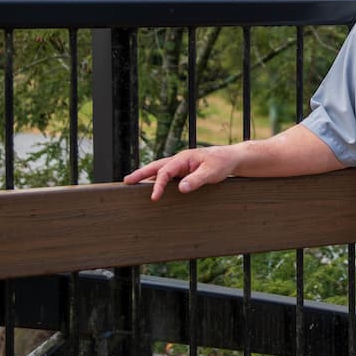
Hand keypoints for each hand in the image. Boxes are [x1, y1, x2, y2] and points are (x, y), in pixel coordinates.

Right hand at [123, 145, 237, 200]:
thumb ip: (197, 180)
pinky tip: (152, 188)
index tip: (154, 197)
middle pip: (156, 167)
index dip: (158, 184)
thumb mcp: (212, 172)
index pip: (165, 172)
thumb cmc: (221, 163)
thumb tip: (182, 189)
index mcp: (183, 158)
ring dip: (146, 177)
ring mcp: (180, 166)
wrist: (230, 159)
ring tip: (132, 185)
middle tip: (126, 181)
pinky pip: (167, 176)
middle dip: (141, 174)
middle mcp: (179, 161)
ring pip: (159, 171)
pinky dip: (157, 180)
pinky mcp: (183, 172)